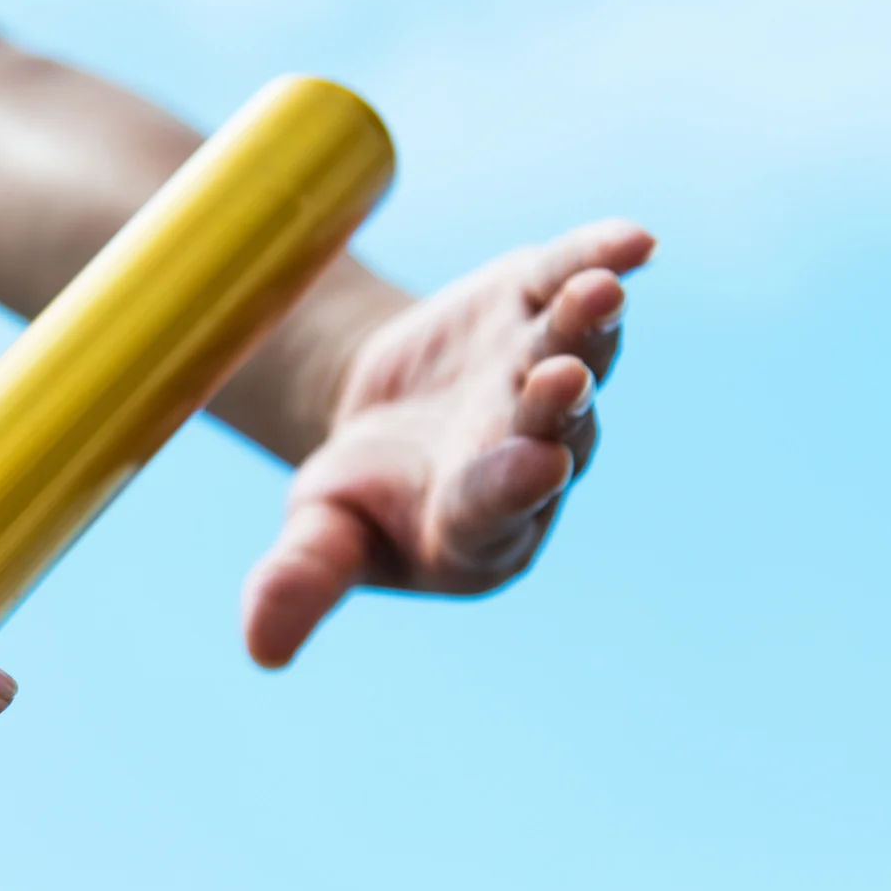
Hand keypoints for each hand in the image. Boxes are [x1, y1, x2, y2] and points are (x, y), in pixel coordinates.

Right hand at [242, 220, 654, 664]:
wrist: (394, 417)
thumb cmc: (363, 497)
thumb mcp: (322, 537)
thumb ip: (303, 582)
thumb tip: (259, 652)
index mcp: (478, 522)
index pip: (498, 504)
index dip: (513, 484)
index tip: (535, 466)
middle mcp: (533, 454)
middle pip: (551, 426)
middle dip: (555, 401)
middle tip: (558, 379)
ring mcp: (545, 379)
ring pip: (579, 352)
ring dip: (589, 324)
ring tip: (598, 291)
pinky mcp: (538, 309)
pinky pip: (575, 282)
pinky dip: (600, 257)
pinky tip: (632, 239)